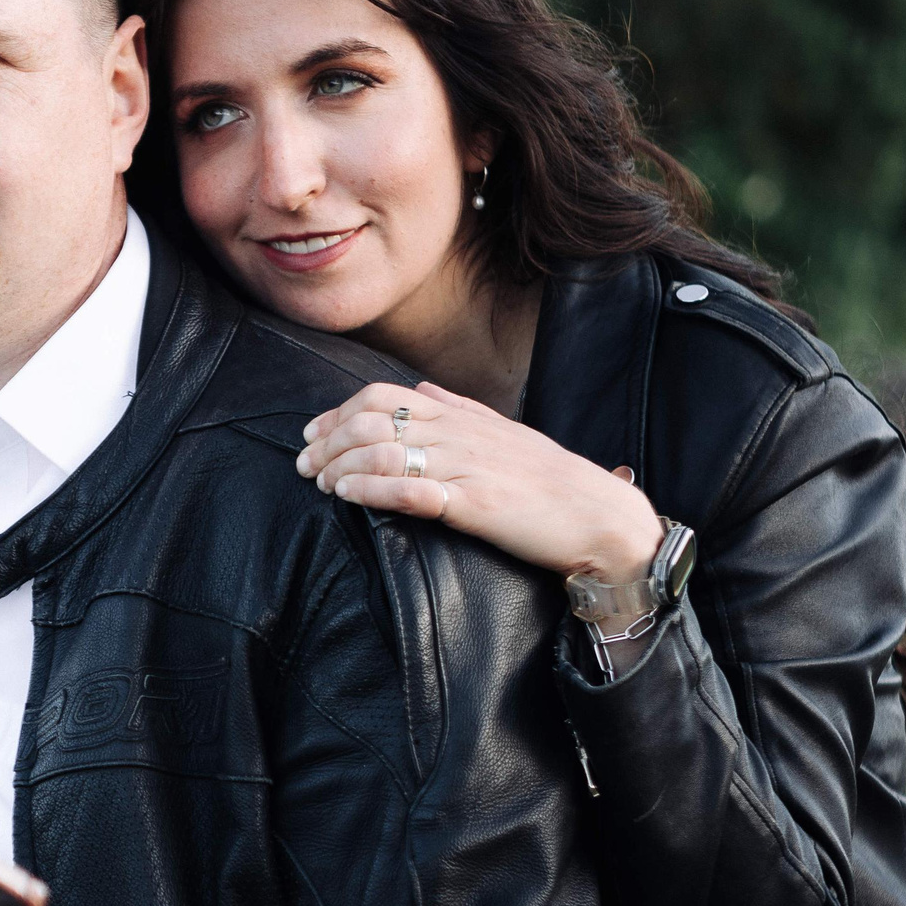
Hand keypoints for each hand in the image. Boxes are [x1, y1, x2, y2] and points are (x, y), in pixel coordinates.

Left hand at [297, 381, 662, 583]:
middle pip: (370, 422)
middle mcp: (458, 433)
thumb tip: (422, 389)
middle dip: (327, 443)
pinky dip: (370, 491)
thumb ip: (460, 407)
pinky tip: (348, 497)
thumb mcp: (504, 432)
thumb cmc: (551, 479)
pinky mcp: (473, 504)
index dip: (337, 414)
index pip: (381, 396)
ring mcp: (465, 466)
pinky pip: (409, 490)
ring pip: (382, 452)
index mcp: (460, 414)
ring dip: (340, 468)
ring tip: (323, 485)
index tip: (313, 437)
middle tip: (306, 467)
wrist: (600, 515)